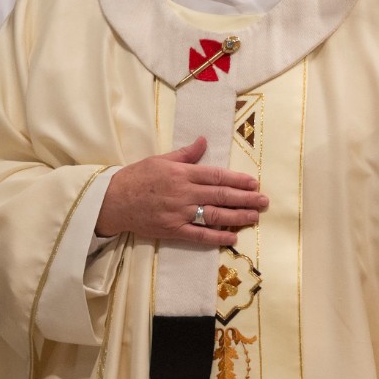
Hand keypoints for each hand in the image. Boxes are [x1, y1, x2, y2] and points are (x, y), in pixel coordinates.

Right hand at [95, 137, 267, 246]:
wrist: (113, 200)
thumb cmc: (137, 177)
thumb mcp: (161, 159)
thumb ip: (185, 153)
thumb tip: (204, 140)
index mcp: (182, 173)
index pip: (216, 176)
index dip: (237, 180)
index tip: (254, 183)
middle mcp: (184, 193)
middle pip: (221, 196)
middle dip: (245, 199)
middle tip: (264, 201)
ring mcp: (179, 213)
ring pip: (214, 215)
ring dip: (237, 217)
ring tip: (255, 217)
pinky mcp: (173, 230)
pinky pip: (199, 236)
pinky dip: (217, 237)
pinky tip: (233, 238)